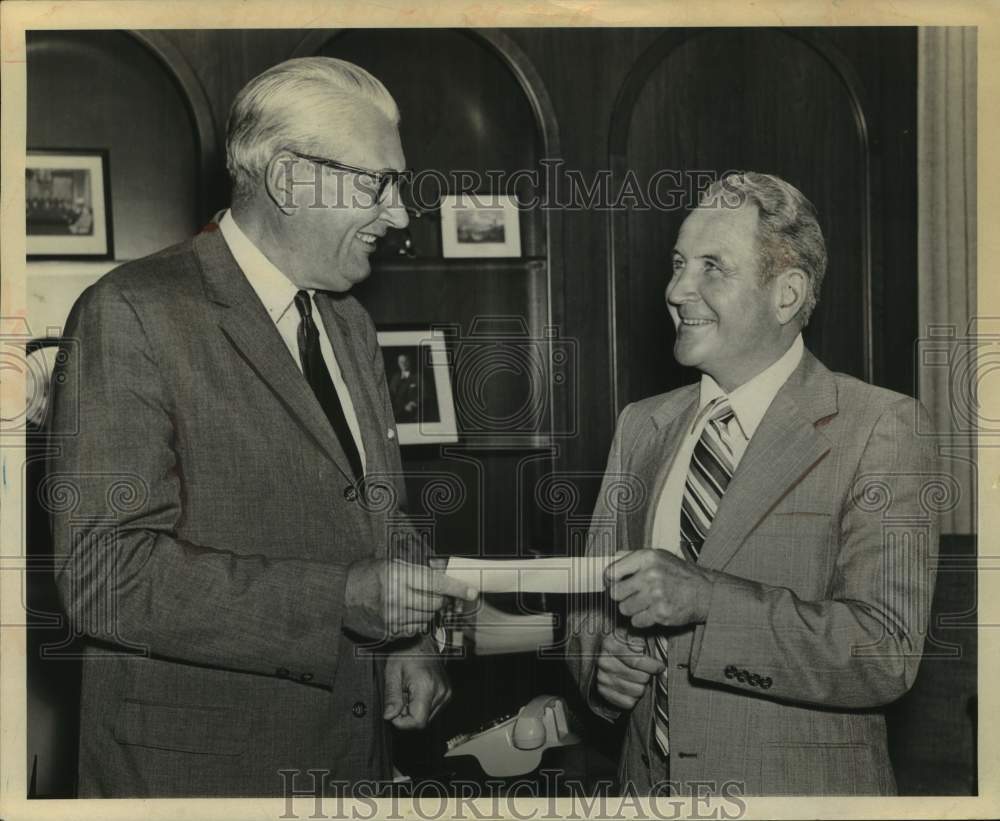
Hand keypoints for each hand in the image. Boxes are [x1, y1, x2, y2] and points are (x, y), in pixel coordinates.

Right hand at [344, 559, 477, 640]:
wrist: (339, 596)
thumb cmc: (367, 575)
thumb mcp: (391, 564)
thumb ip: (417, 570)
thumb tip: (444, 573)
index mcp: (398, 575)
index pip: (436, 582)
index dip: (457, 588)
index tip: (472, 592)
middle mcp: (396, 597)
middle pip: (435, 603)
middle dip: (442, 600)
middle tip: (440, 595)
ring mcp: (393, 617)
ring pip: (427, 618)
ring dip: (429, 611)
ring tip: (416, 601)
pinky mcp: (389, 631)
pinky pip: (415, 629)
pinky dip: (417, 621)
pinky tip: (407, 613)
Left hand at [383, 651, 450, 728]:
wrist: (422, 641)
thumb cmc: (406, 653)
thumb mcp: (392, 672)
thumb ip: (391, 696)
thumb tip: (389, 716)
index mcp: (426, 686)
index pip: (417, 722)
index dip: (402, 722)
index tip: (393, 710)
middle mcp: (440, 692)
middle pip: (422, 721)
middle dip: (407, 714)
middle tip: (400, 696)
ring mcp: (446, 693)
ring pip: (427, 717)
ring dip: (414, 710)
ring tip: (408, 691)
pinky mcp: (447, 693)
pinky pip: (432, 710)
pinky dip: (421, 705)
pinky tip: (416, 691)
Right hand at [595, 628, 664, 710]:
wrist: (600, 658)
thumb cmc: (620, 646)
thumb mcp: (627, 635)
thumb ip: (637, 638)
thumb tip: (644, 645)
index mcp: (610, 644)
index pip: (637, 660)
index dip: (652, 665)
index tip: (660, 666)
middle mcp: (604, 661)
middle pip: (640, 677)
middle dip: (648, 675)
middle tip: (646, 672)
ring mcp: (602, 678)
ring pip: (637, 691)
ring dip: (641, 686)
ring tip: (638, 679)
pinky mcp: (603, 692)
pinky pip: (628, 702)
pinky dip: (634, 698)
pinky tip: (631, 688)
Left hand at [605, 549, 715, 628]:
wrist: (705, 592)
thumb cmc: (678, 573)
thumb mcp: (658, 556)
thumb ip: (633, 556)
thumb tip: (611, 560)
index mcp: (647, 557)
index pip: (611, 572)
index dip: (609, 580)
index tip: (613, 583)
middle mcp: (650, 575)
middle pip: (615, 593)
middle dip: (621, 596)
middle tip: (631, 595)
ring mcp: (656, 595)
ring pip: (624, 609)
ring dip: (631, 609)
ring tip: (644, 603)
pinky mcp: (661, 613)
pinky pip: (636, 621)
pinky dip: (641, 619)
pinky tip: (651, 612)